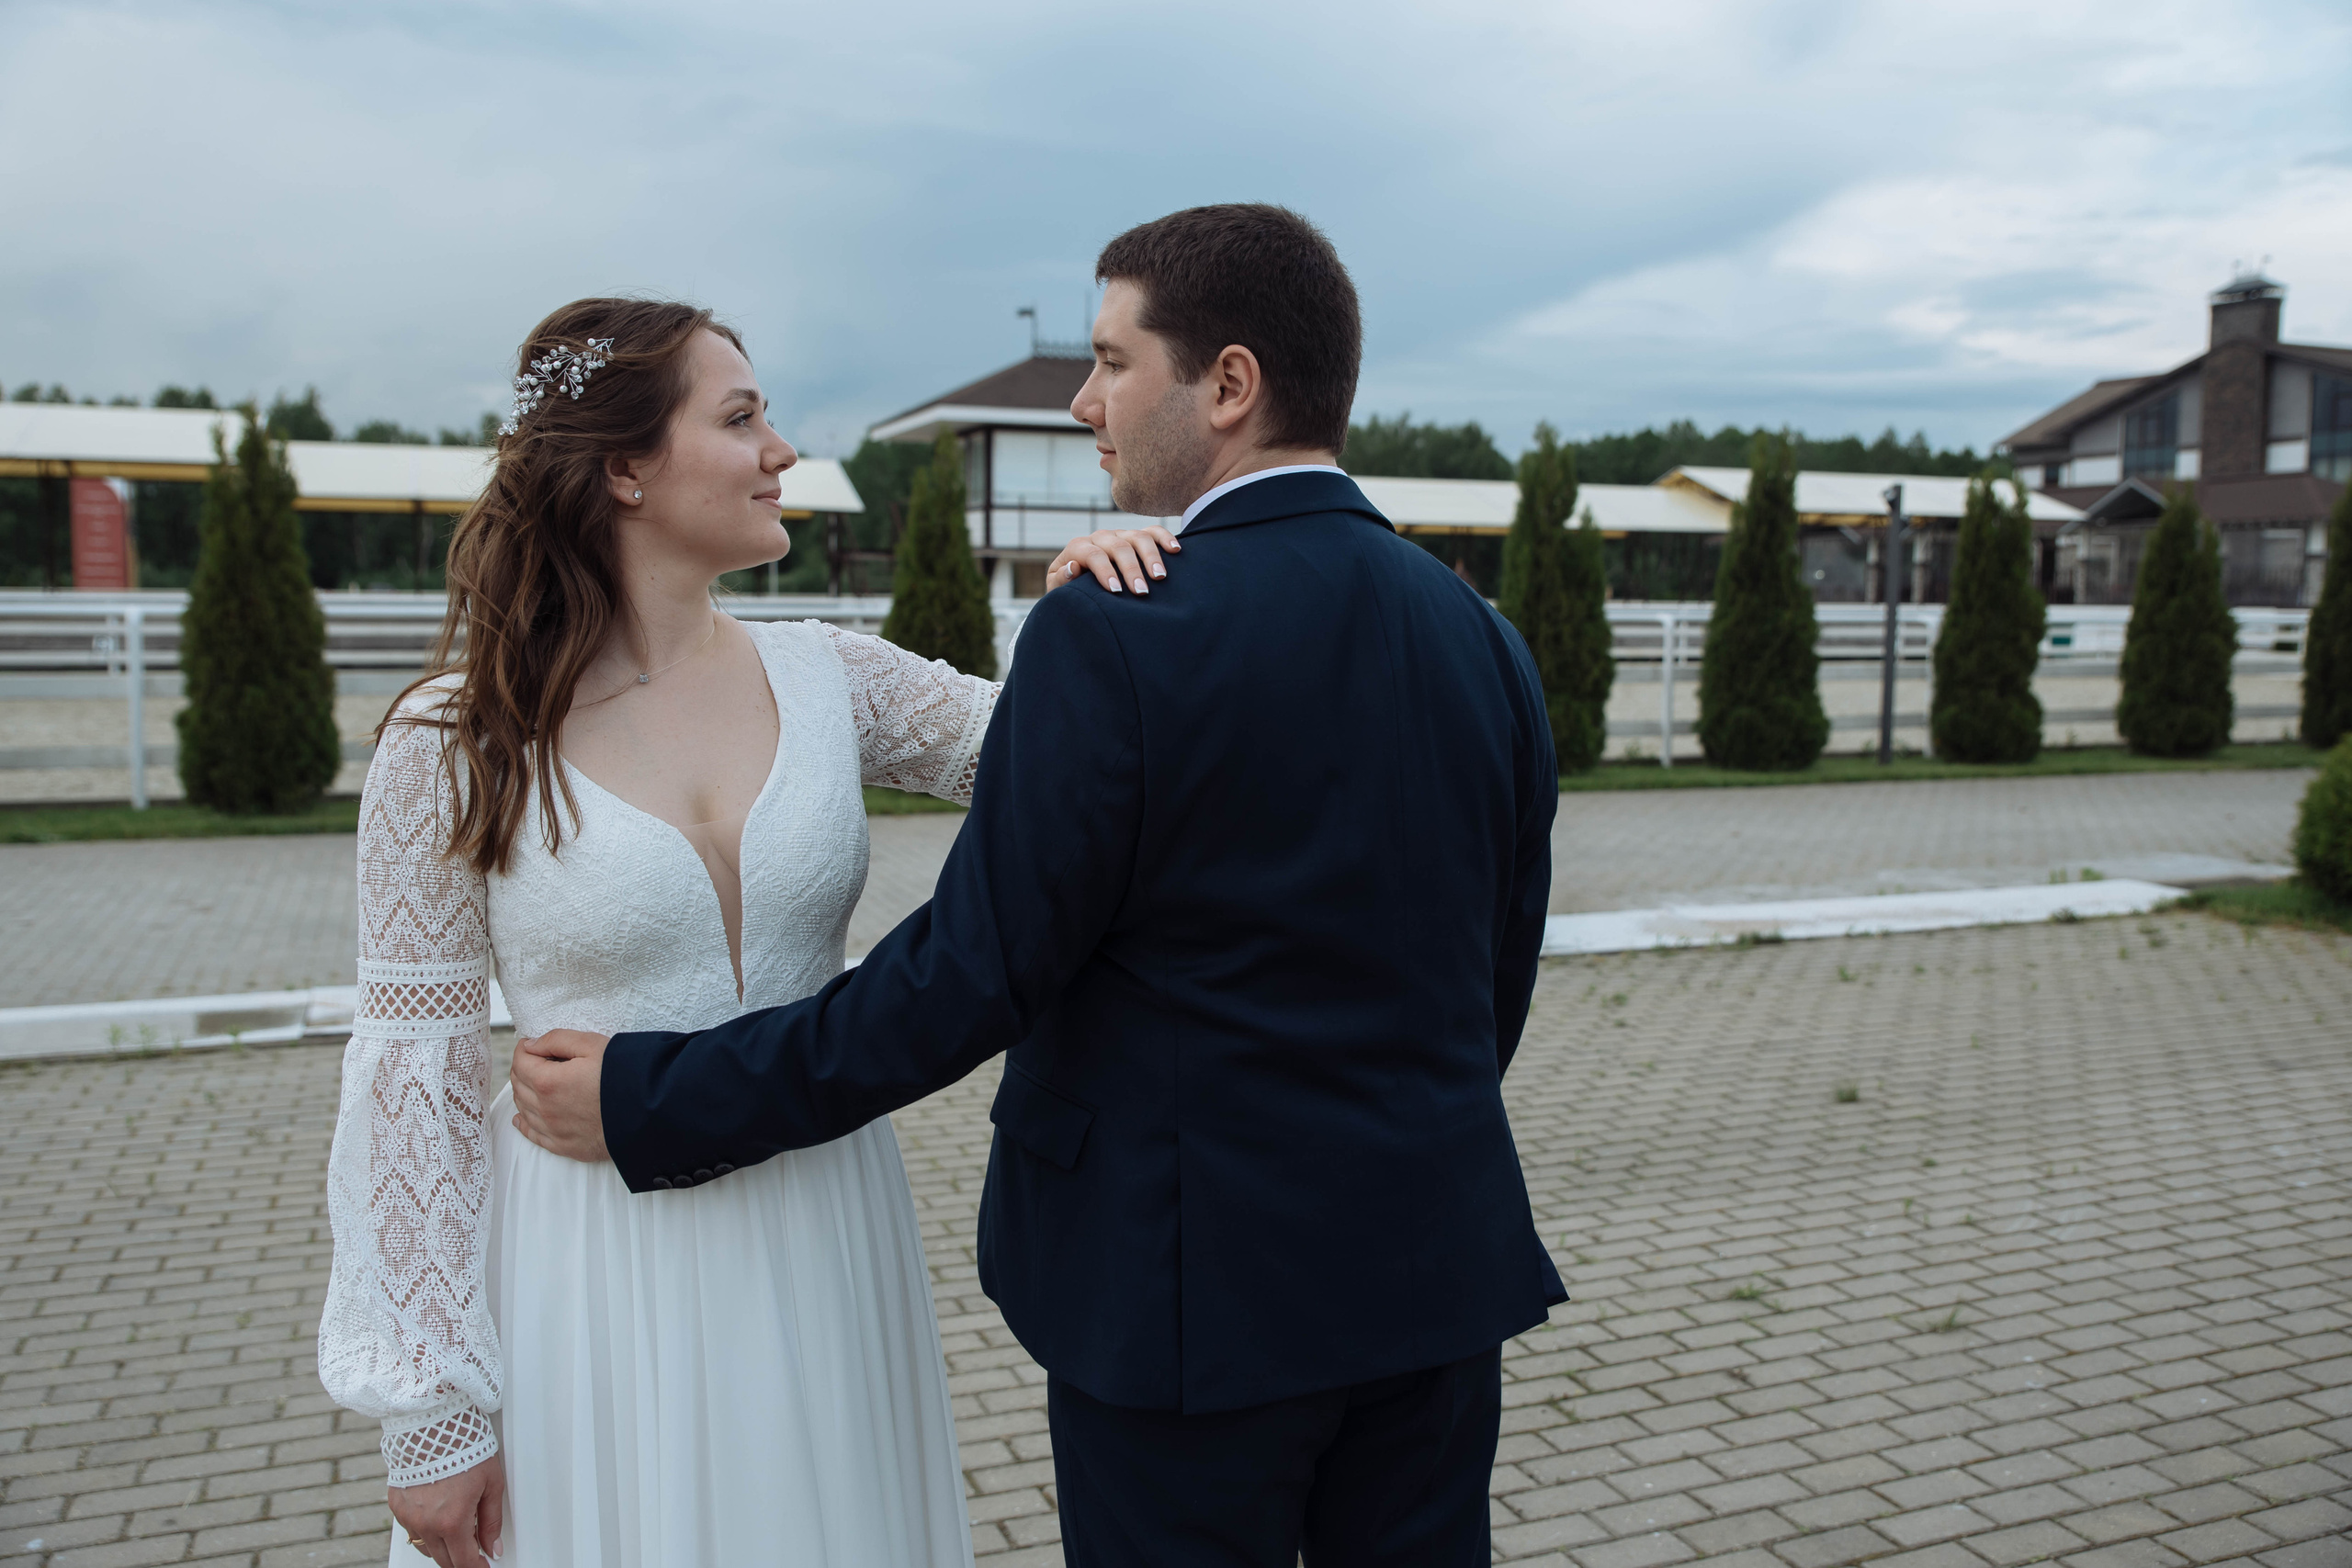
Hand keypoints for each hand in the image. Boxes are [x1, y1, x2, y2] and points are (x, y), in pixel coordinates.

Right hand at [389, 1453, 504, 1566]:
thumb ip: (492, 1520)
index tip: (484, 1565)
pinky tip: (438, 1513)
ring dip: (443, 1545)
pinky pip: (412, 1530)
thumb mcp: (491, 1484)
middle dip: (461, 1559)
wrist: (433, 1425)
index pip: (464, 1562)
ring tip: (457, 1526)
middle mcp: (426, 1524)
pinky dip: (426, 1529)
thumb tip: (493, 1547)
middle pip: (444, 1560)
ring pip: (427, 1548)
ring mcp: (408, 1517)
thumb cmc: (465, 1448)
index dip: (477, 1567)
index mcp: (452, 1521)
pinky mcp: (396, 1507)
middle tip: (474, 1549)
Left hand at [510, 1029, 611, 1162]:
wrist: (649, 1112)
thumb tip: (530, 1044)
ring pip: (523, 1109)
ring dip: (524, 1092)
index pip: (520, 1062)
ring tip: (536, 1083)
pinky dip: (524, 1124)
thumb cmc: (624, 1075)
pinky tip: (521, 1118)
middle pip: (519, 1085)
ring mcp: (553, 1130)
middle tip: (537, 1060)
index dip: (524, 1049)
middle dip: (523, 1069)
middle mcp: (545, 1108)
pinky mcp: (564, 1146)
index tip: (532, 1045)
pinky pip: (533, 1135)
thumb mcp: (593, 1045)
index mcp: (548, 1081)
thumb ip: (557, 1040)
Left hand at [1045, 526, 1179, 595]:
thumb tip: (1074, 567)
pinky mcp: (1136, 537)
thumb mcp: (1058, 590)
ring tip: (1160, 577)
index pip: (1092, 555)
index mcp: (1078, 548)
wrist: (1079, 587)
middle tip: (1141, 591)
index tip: (1116, 591)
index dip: (1104, 571)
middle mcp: (1100, 537)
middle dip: (1131, 569)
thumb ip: (1061, 580)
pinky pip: (1153, 532)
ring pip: (1138, 537)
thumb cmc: (1070, 592)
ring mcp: (1120, 535)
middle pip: (1118, 546)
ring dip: (1151, 556)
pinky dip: (1165, 538)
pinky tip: (1176, 550)